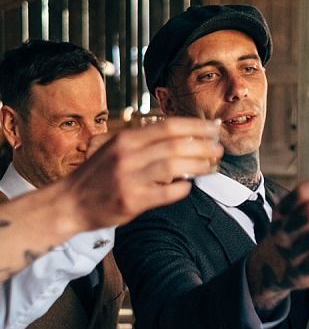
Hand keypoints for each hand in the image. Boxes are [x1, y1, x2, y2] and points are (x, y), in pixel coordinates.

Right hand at [61, 117, 221, 228]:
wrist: (69, 203)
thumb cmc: (99, 175)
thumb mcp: (117, 148)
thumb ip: (145, 142)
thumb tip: (184, 136)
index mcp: (126, 139)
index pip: (168, 126)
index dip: (196, 126)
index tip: (214, 128)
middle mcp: (127, 155)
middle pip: (175, 144)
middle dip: (203, 145)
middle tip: (218, 149)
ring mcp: (129, 178)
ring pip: (173, 166)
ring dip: (198, 165)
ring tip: (211, 166)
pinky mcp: (131, 200)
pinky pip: (167, 193)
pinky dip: (182, 189)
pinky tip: (188, 186)